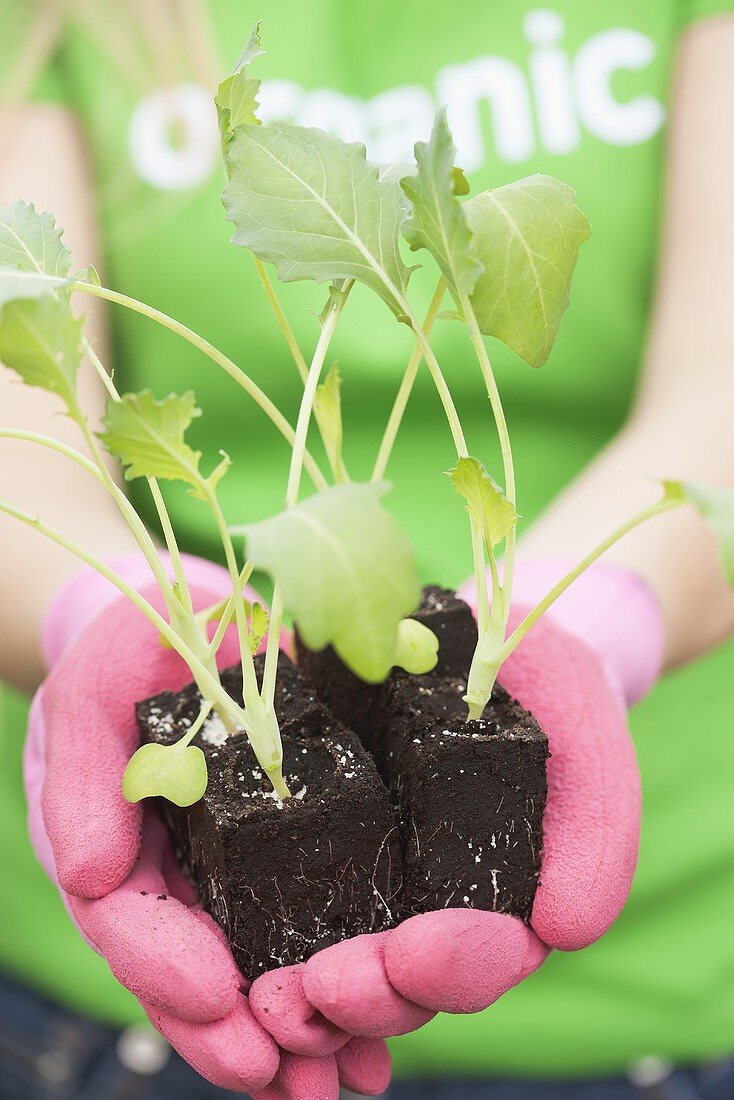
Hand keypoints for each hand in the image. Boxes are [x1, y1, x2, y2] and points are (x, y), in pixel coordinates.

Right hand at [24, 556, 390, 1096]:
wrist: (190, 627)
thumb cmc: (129, 655)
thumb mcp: (88, 696)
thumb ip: (82, 779)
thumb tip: (89, 874)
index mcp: (119, 852)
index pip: (130, 924)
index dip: (164, 969)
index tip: (214, 1001)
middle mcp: (176, 881)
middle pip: (198, 976)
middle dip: (237, 1035)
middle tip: (286, 1077)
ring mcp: (235, 874)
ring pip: (259, 971)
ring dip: (300, 1033)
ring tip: (346, 1076)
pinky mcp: (296, 852)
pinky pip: (313, 927)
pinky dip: (341, 988)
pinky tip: (377, 1040)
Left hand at [288, 570, 645, 1037]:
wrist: (488, 645)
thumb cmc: (551, 696)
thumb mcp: (590, 747)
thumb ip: (597, 837)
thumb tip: (564, 927)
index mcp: (496, 905)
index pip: (479, 961)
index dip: (452, 970)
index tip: (415, 952)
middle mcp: (425, 909)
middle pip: (396, 985)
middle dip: (366, 995)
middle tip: (324, 985)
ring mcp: (363, 878)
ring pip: (332, 965)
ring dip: (301, 993)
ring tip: (270, 991)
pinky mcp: (306, 833)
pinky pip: (272, 899)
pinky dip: (250, 933)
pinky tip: (228, 949)